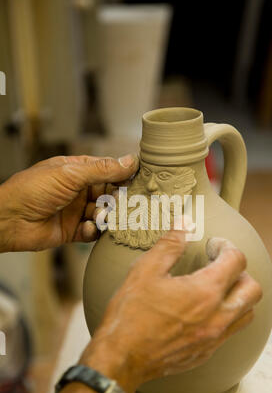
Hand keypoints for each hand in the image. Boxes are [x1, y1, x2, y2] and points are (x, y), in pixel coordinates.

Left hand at [0, 154, 137, 251]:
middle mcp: (77, 190)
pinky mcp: (72, 230)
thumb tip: (129, 161)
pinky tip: (88, 227)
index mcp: (76, 170)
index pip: (107, 170)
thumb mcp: (70, 174)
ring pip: (103, 214)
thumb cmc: (32, 190)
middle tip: (123, 204)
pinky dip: (94, 231)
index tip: (138, 180)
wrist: (9, 220)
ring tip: (101, 217)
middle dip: (117, 199)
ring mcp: (75, 210)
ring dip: (105, 216)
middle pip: (108, 194)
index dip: (122, 175)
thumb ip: (102, 170)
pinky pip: (92, 231)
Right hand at [80, 231, 261, 392]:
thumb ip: (170, 245)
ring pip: (246, 313)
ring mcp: (214, 338)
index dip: (226, 246)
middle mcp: (217, 316)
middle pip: (252, 289)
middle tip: (220, 264)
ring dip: (238, 295)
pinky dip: (226, 316)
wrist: (121, 358)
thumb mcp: (145, 271)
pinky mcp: (206, 353)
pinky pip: (230, 332)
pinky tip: (203, 311)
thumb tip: (184, 224)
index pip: (236, 261)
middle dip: (241, 271)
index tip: (213, 245)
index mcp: (205, 292)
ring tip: (217, 287)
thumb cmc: (130, 313)